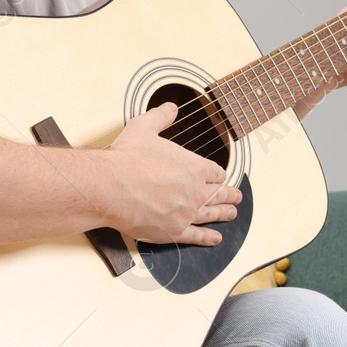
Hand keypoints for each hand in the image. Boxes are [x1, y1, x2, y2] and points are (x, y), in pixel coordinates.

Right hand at [102, 102, 240, 245]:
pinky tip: (215, 238)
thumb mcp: (145, 126)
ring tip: (231, 214)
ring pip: (212, 214)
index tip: (220, 177)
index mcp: (195, 167)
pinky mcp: (174, 231)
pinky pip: (197, 236)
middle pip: (219, 194)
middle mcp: (196, 191)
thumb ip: (161, 116)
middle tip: (236, 197)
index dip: (219, 175)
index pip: (216, 172)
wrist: (109, 186)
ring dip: (224, 214)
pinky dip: (208, 238)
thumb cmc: (126, 158)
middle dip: (230, 195)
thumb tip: (170, 107)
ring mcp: (187, 213)